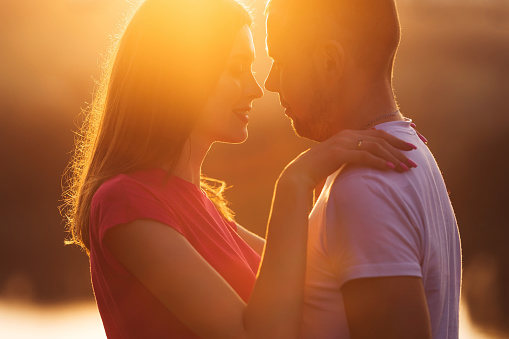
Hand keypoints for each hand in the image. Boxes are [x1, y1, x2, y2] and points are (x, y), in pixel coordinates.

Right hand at [280, 129, 416, 190]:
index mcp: (347, 134)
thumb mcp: (337, 159)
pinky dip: (380, 161)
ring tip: (406, 168)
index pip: (377, 134)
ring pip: (375, 147)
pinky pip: (365, 156)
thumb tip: (365, 159)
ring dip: (394, 157)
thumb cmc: (317, 169)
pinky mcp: (339, 154)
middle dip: (399, 147)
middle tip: (415, 157)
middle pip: (380, 138)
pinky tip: (391, 168)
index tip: (409, 146)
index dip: (395, 139)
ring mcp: (342, 143)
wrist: (298, 174)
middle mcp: (347, 135)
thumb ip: (351, 155)